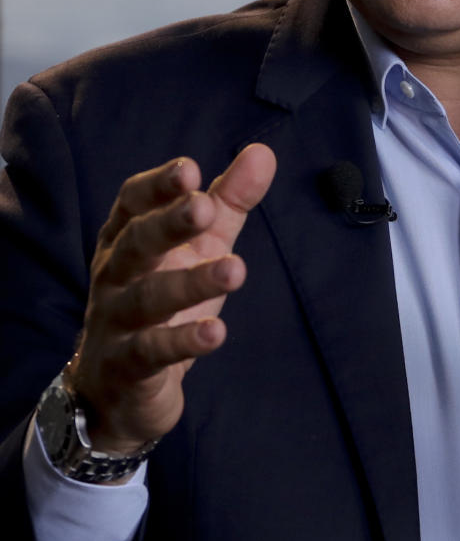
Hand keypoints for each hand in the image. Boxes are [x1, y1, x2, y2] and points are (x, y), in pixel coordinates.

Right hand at [67, 144, 276, 454]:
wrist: (117, 388)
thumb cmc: (163, 298)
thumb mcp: (199, 246)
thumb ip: (228, 202)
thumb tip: (263, 152)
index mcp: (127, 238)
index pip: (133, 203)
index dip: (158, 186)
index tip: (189, 169)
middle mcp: (115, 274)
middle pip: (136, 243)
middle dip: (167, 223)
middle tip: (203, 207)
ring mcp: (115, 321)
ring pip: (146, 298)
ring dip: (189, 283)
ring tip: (234, 269)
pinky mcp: (126, 367)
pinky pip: (151, 352)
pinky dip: (182, 342)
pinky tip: (215, 332)